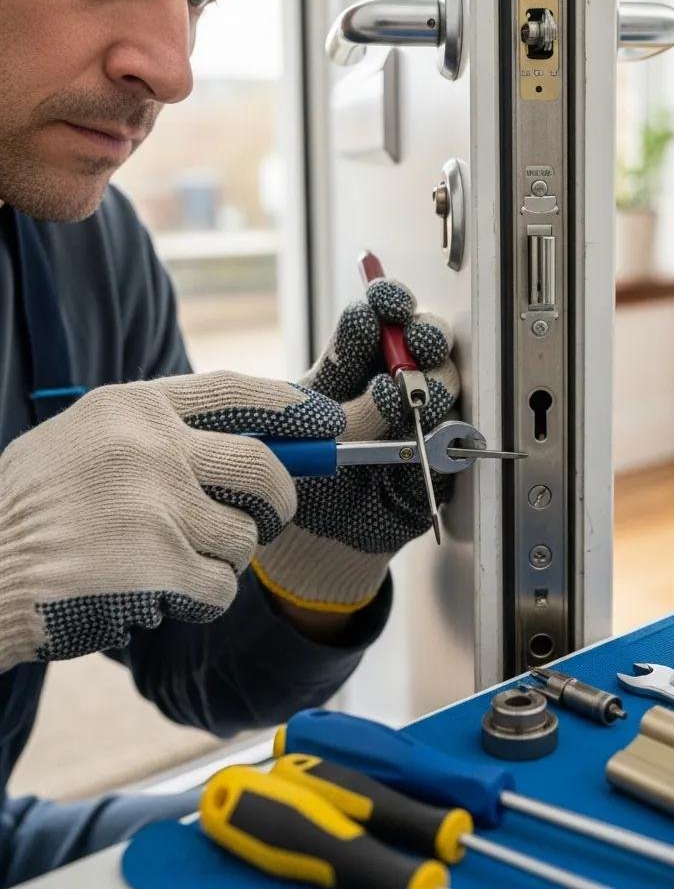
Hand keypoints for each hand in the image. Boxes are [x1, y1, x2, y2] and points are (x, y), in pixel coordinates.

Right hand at [0, 372, 343, 670]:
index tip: (324, 421)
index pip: (235, 392)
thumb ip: (156, 435)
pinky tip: (156, 595)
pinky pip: (220, 587)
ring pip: (244, 537)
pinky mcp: (160, 567)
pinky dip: (200, 598)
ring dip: (223, 559)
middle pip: (264, 469)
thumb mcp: (82, 441)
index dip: (289, 406)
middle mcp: (152, 449)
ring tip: (172, 564)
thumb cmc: (32, 511)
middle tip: (268, 517)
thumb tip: (253, 445)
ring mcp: (158, 508)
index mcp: (131, 409)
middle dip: (279, 500)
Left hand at [249, 277, 460, 612]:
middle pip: (426, 343)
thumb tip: (365, 319)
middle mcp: (397, 385)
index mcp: (361, 363)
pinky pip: (452, 441)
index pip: (384, 317)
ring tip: (410, 393)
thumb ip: (336, 369)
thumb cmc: (301, 467)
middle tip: (414, 340)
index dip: (390, 301)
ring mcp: (421, 421)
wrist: (311, 533)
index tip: (386, 300)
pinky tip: (424, 430)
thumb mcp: (303, 414)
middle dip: (423, 336)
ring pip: (447, 386)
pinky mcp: (438, 461)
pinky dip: (441, 433)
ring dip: (432, 383)